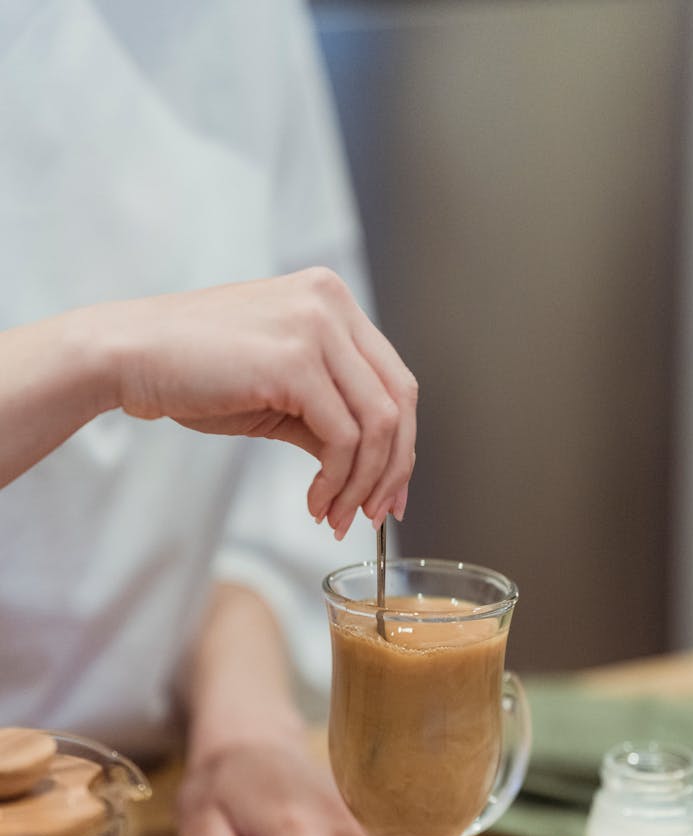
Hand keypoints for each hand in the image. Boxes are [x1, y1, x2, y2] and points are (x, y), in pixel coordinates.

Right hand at [106, 268, 416, 536]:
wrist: (128, 356)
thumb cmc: (194, 372)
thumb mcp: (279, 393)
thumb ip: (328, 418)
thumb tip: (368, 472)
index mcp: (331, 300)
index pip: (395, 378)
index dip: (403, 443)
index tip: (391, 492)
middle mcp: (331, 303)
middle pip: (399, 400)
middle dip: (392, 469)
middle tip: (374, 515)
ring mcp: (316, 327)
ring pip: (377, 425)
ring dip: (360, 484)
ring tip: (334, 516)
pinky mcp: (295, 362)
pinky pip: (343, 438)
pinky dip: (335, 481)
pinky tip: (314, 501)